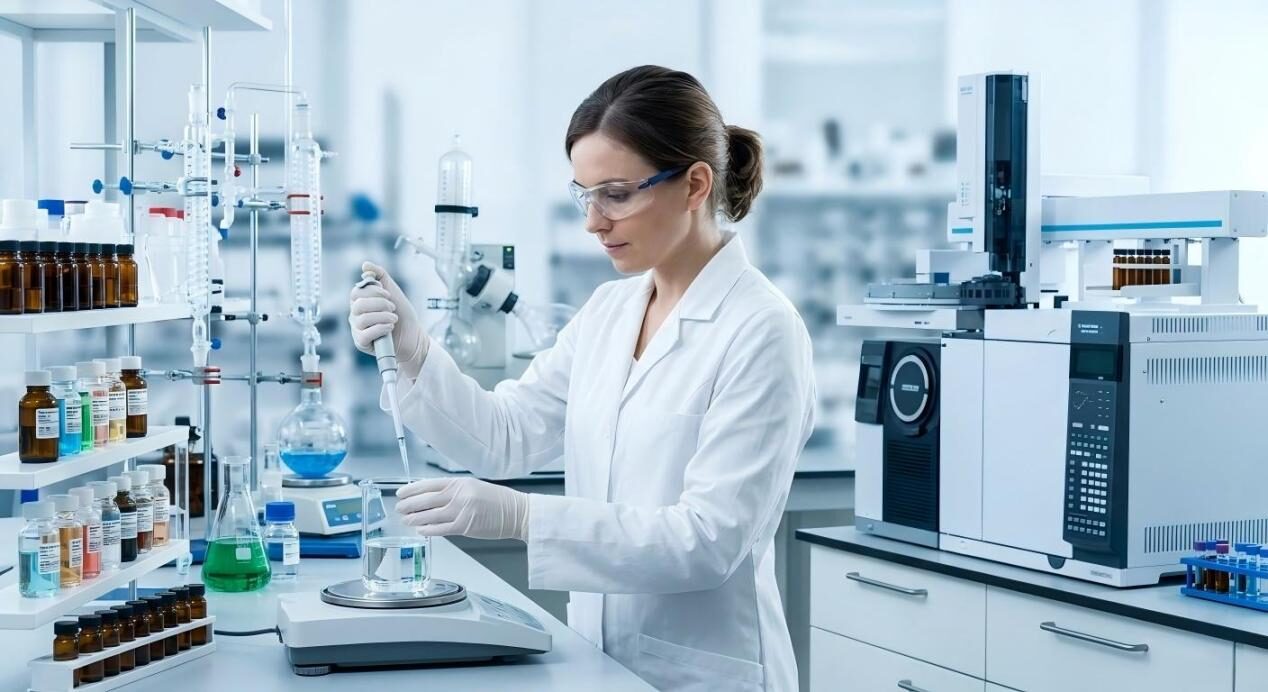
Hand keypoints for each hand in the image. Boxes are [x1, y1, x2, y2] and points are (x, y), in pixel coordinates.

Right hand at [349, 261, 427, 378]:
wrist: (414, 335)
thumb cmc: (402, 314)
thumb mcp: (393, 291)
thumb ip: (380, 276)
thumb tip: (365, 265)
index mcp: (360, 302)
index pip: (357, 292)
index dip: (374, 292)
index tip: (388, 295)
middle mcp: (356, 315)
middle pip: (358, 305)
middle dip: (380, 304)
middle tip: (393, 308)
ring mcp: (357, 330)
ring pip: (362, 319)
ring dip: (383, 317)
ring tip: (394, 319)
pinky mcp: (362, 343)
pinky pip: (365, 335)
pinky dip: (380, 329)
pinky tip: (390, 328)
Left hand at [395, 477, 529, 540]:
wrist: (516, 512)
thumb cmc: (497, 501)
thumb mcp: (473, 487)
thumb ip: (453, 491)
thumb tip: (430, 497)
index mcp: (459, 483)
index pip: (428, 484)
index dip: (411, 489)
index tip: (400, 493)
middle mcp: (458, 495)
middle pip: (425, 500)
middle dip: (408, 505)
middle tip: (399, 508)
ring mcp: (461, 511)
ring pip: (429, 515)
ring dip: (414, 518)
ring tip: (406, 520)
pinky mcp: (464, 526)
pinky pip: (439, 529)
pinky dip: (427, 529)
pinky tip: (420, 530)